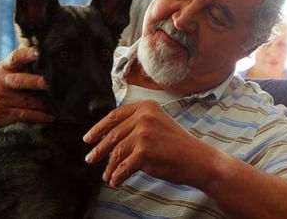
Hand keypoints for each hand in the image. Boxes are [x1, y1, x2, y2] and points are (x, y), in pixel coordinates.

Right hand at [0, 47, 51, 129]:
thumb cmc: (0, 83)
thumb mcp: (6, 70)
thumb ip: (22, 61)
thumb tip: (42, 46)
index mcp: (4, 68)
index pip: (16, 58)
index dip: (28, 54)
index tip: (40, 52)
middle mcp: (3, 82)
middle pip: (20, 81)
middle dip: (37, 82)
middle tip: (50, 83)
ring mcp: (3, 99)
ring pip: (28, 100)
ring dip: (44, 102)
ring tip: (61, 100)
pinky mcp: (6, 113)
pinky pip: (26, 115)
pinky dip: (40, 116)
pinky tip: (52, 116)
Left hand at [83, 100, 210, 186]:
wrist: (197, 159)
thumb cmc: (178, 145)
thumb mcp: (157, 125)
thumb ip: (136, 126)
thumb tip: (108, 140)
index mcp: (146, 106)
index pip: (115, 116)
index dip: (99, 128)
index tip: (89, 138)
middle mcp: (144, 117)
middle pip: (113, 135)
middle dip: (99, 149)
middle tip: (90, 158)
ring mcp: (143, 134)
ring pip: (116, 152)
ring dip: (109, 166)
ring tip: (106, 174)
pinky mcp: (143, 152)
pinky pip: (123, 167)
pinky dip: (118, 176)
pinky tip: (116, 180)